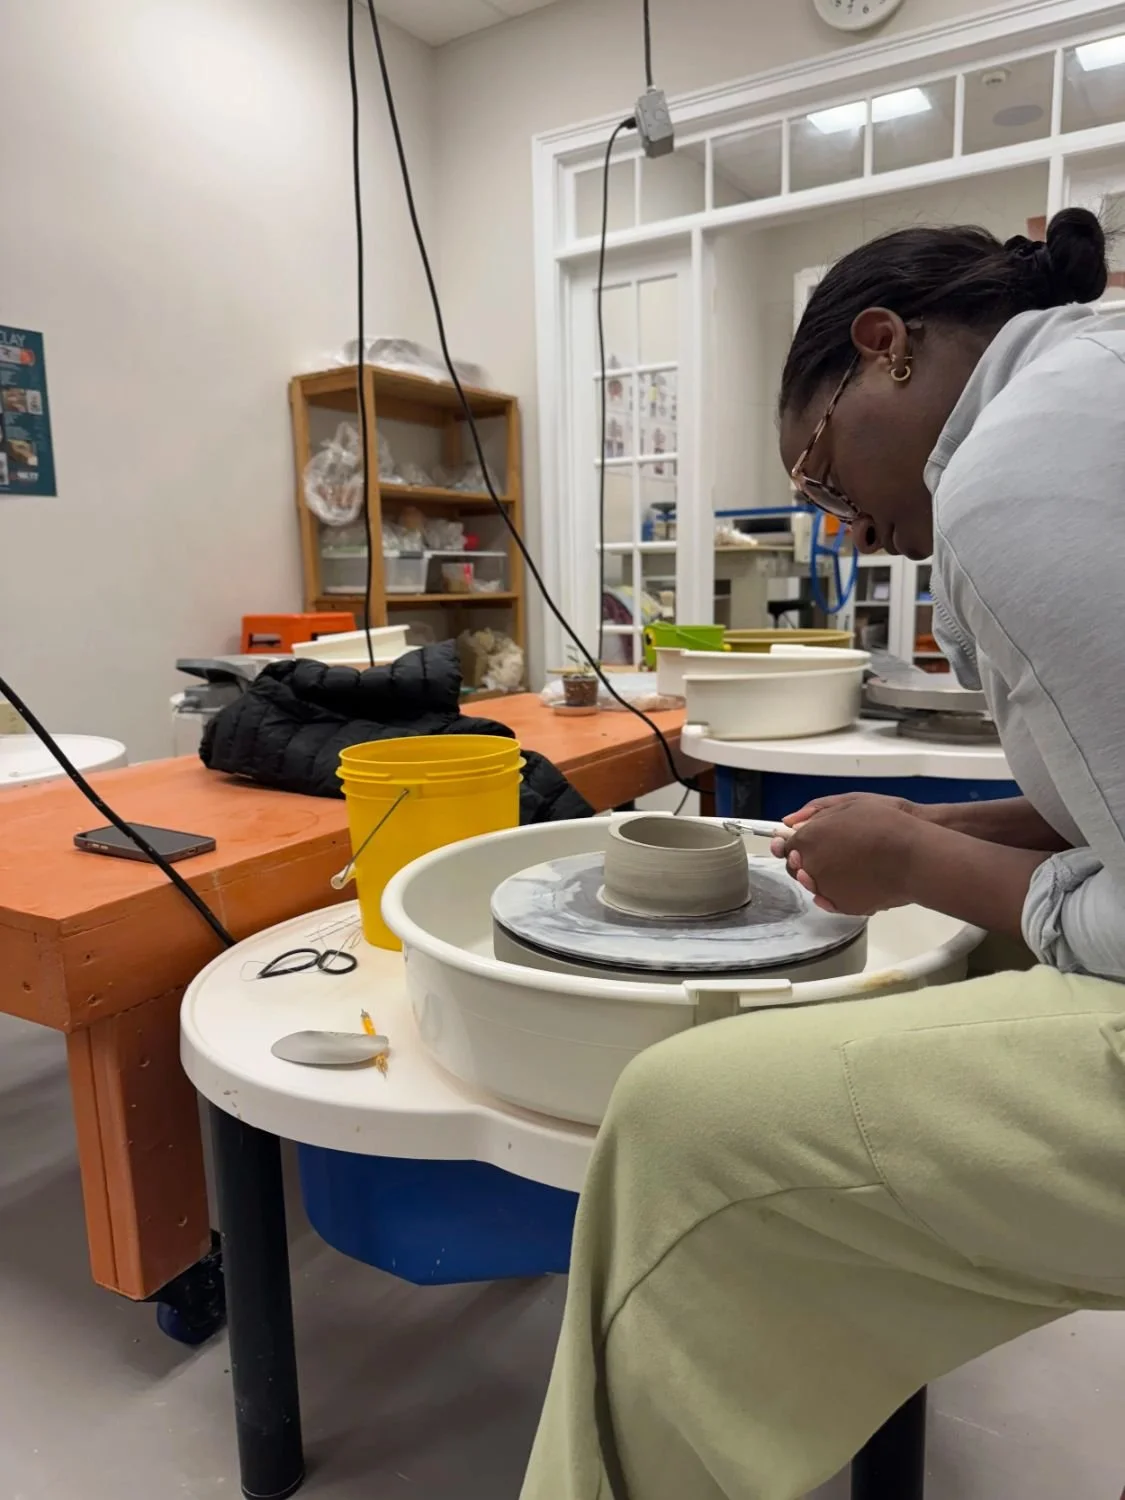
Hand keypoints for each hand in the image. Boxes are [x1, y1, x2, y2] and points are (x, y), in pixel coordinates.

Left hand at [768, 796, 923, 915]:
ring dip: (820, 876)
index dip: (792, 844)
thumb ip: (814, 813)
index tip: (801, 842)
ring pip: (812, 885)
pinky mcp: (842, 906)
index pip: (786, 847)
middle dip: (804, 860)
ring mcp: (826, 889)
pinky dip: (834, 891)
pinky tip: (850, 880)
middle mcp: (811, 867)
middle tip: (828, 851)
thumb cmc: (883, 822)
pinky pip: (830, 901)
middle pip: (796, 868)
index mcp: (809, 840)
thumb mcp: (849, 804)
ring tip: (845, 864)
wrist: (913, 855)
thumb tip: (789, 823)